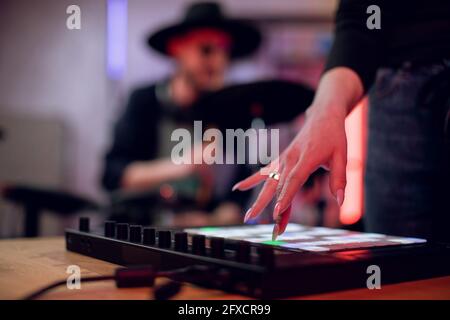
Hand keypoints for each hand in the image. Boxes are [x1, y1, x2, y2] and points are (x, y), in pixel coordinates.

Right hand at [232, 68, 362, 236]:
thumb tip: (341, 202)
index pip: (294, 180)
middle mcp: (291, 159)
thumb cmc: (334, 136)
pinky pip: (265, 172)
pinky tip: (238, 188)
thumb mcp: (342, 155)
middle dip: (268, 206)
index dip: (286, 197)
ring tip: (248, 217)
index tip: (278, 213)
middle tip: (261, 223)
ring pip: (269, 183)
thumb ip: (339, 179)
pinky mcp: (281, 159)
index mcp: (307, 158)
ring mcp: (284, 159)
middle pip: (277, 185)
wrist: (323, 115)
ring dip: (259, 200)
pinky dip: (251, 180)